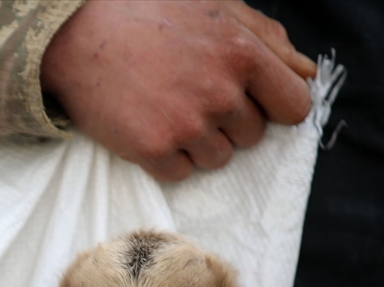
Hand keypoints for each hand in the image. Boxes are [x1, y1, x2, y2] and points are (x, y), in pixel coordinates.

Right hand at [41, 0, 316, 181]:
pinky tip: (148, 127)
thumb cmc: (147, 13)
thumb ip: (268, 40)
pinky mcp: (153, 149)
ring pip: (218, 158)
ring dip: (198, 143)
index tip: (254, 102)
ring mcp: (186, 124)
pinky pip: (180, 173)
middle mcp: (221, 92)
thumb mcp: (216, 8)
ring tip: (167, 110)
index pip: (294, 106)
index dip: (276, 107)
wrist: (76, 35)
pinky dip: (166, 158)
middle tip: (191, 96)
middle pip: (253, 137)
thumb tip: (307, 73)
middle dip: (230, 122)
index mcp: (243, 53)